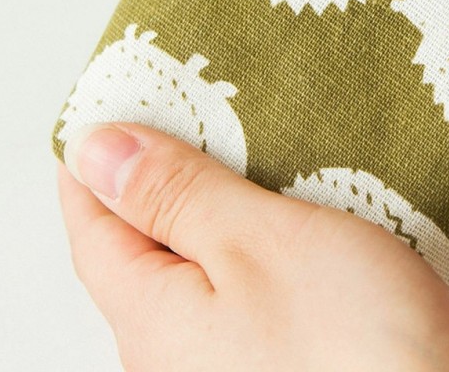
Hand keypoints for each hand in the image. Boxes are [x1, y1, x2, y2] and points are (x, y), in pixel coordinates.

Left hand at [58, 123, 448, 371]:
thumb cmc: (355, 345)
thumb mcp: (258, 241)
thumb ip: (176, 197)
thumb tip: (96, 152)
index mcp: (153, 319)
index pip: (92, 222)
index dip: (95, 158)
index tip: (115, 101)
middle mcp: (174, 351)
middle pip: (140, 244)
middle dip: (157, 174)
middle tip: (188, 110)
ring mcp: (225, 358)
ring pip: (196, 260)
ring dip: (213, 200)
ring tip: (244, 146)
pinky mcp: (274, 354)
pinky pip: (239, 280)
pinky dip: (251, 232)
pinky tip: (286, 209)